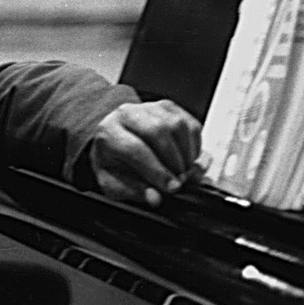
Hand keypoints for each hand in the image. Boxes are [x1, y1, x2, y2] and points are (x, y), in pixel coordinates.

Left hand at [90, 100, 205, 207]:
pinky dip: (195, 145)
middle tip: (181, 181)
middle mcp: (127, 115)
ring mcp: (149, 108)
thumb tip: (155, 198)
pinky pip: (190, 124)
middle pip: (158, 131)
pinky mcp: (168, 107)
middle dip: (174, 161)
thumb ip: (134, 191)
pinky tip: (188, 160)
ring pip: (177, 125)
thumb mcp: (115, 184)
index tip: (172, 187)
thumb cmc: (114, 163)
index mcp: (108, 134)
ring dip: (187, 154)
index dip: (157, 171)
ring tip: (184, 172)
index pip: (135, 149)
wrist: (114, 142)